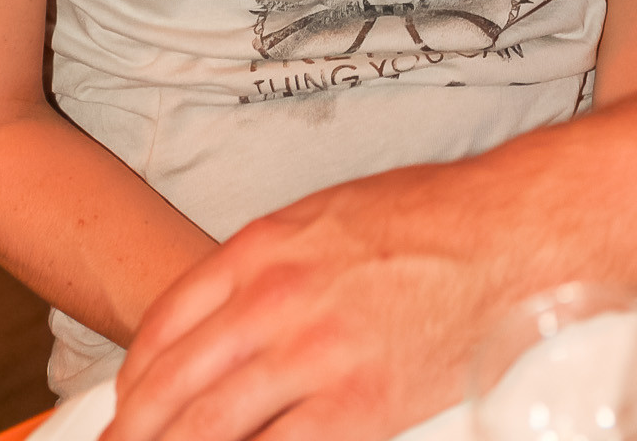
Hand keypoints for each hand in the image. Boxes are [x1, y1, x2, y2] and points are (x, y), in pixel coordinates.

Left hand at [104, 155, 551, 440]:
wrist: (509, 234)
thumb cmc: (433, 219)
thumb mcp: (331, 216)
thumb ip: (273, 265)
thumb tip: (234, 316)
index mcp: (264, 249)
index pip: (165, 324)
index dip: (135, 379)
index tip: (127, 408)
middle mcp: (275, 301)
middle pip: (173, 387)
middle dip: (136, 433)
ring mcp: (313, 357)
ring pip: (208, 430)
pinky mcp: (358, 408)